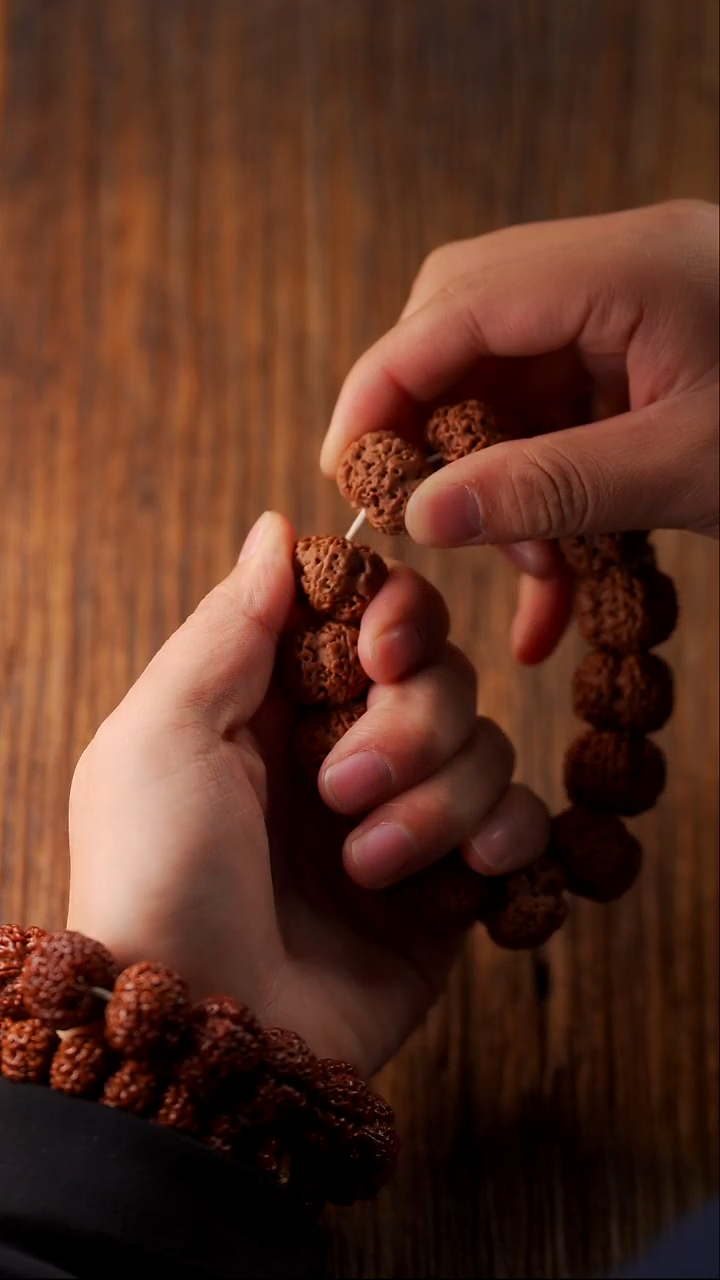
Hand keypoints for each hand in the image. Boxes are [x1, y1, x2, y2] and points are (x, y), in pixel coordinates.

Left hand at [68, 512, 547, 1077]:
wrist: (199, 1032)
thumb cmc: (157, 876)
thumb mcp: (161, 734)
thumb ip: (228, 628)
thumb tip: (278, 531)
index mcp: (271, 703)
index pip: (368, 615)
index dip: (393, 617)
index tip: (381, 653)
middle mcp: (339, 750)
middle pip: (441, 677)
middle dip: (410, 726)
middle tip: (340, 790)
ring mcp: (397, 820)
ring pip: (487, 750)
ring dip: (436, 803)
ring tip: (365, 866)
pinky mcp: (445, 891)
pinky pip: (518, 828)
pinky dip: (503, 841)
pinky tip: (463, 877)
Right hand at [321, 200, 718, 662]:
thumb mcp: (686, 471)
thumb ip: (551, 487)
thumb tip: (425, 517)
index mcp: (630, 268)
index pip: (457, 305)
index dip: (381, 386)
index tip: (346, 474)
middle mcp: (616, 270)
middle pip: (466, 324)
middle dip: (434, 427)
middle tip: (419, 515)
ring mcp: (627, 309)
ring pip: (508, 378)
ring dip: (497, 476)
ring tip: (530, 565)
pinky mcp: (639, 355)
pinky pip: (557, 412)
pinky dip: (542, 490)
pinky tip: (554, 576)